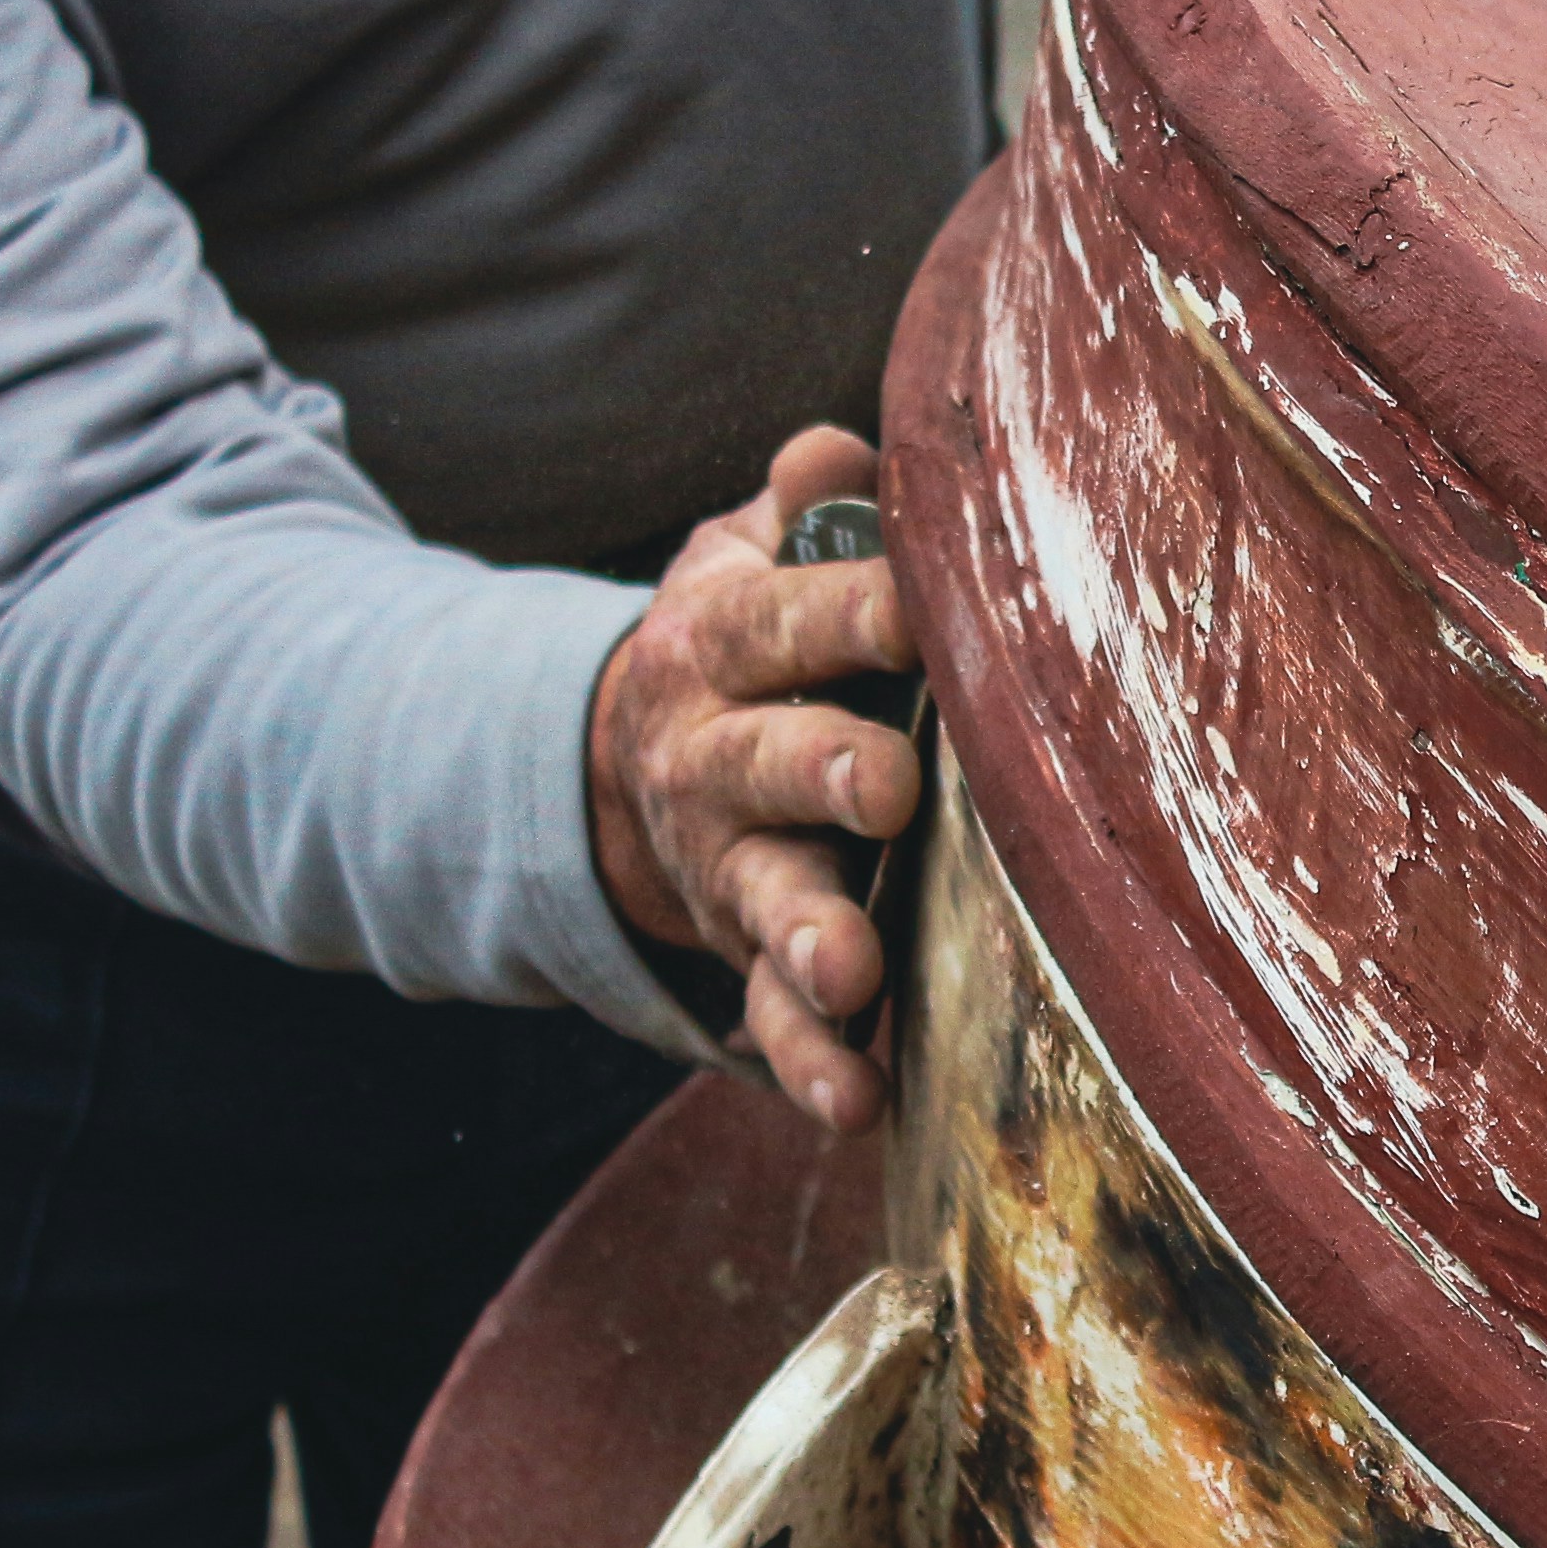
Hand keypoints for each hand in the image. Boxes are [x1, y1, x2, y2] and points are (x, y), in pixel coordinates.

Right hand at [586, 428, 921, 1128]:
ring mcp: (730, 865)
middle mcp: (716, 757)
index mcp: (723, 642)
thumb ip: (793, 514)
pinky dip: (812, 1064)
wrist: (622, 759)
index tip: (924, 605)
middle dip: (824, 772)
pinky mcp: (747, 952)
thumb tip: (839, 445)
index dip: (857, 610)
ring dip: (810, 937)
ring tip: (852, 974)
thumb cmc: (741, 642)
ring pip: (768, 902)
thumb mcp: (739, 561)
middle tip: (884, 784)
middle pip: (770, 760)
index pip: (793, 617)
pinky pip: (773, 1018)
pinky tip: (857, 1102)